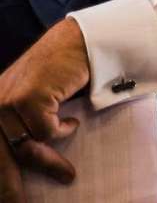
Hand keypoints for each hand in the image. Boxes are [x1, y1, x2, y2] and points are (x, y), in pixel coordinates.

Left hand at [0, 19, 89, 199]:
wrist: (78, 42)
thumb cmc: (59, 72)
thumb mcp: (33, 101)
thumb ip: (23, 124)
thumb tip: (25, 159)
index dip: (0, 176)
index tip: (9, 197)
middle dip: (8, 187)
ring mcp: (8, 101)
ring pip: (26, 147)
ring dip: (49, 163)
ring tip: (68, 174)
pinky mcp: (29, 98)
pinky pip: (47, 132)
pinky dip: (63, 131)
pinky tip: (72, 123)